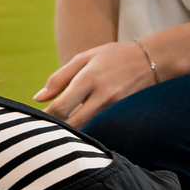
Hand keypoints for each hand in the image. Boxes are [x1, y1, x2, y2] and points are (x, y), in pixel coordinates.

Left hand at [34, 39, 157, 127]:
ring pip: (87, 129)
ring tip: (59, 132)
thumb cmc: (113, 56)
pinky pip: (100, 128)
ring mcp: (115, 107)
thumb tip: (38, 98)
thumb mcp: (84, 58)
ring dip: (71, 132)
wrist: (152, 59)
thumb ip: (59, 78)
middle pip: (73, 124)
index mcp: (88, 78)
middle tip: (45, 131)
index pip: (61, 107)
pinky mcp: (123, 114)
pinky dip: (88, 131)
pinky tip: (79, 131)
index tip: (37, 120)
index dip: (46, 117)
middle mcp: (102, 95)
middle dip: (57, 129)